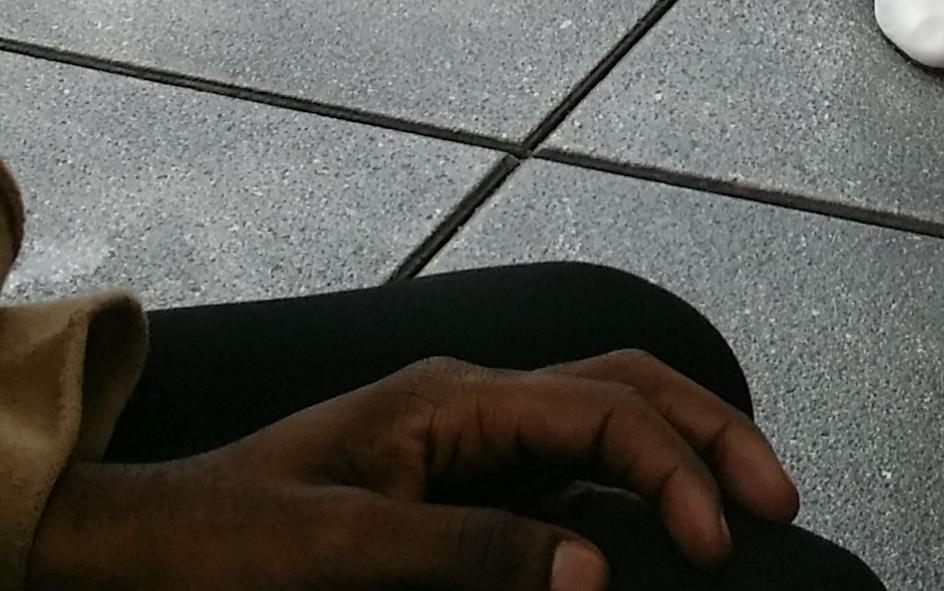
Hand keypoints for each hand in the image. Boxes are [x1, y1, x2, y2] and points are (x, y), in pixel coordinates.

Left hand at [30, 347, 800, 590]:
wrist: (143, 553)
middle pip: (621, 393)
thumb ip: (473, 553)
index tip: (716, 539)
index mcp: (454, 399)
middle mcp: (473, 408)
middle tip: (778, 492)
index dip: (674, 465)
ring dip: (675, 461)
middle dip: (707, 431)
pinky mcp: (454, 494)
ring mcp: (466, 448)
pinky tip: (654, 545)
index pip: (601, 409)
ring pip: (602, 431)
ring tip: (741, 507)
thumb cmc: (228, 541)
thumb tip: (599, 573)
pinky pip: (561, 488)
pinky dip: (623, 507)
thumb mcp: (345, 550)